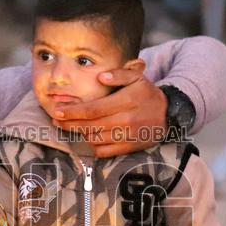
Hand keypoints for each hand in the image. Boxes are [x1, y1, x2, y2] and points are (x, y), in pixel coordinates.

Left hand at [48, 67, 167, 157]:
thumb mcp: (137, 77)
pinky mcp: (130, 148)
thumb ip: (119, 74)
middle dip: (70, 124)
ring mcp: (128, 136)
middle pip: (90, 125)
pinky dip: (93, 146)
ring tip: (71, 127)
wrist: (169, 115)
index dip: (73, 112)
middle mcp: (126, 120)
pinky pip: (105, 151)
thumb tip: (100, 76)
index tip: (58, 112)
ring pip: (95, 139)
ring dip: (80, 134)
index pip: (93, 109)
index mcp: (126, 101)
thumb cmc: (147, 94)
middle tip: (56, 121)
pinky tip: (88, 137)